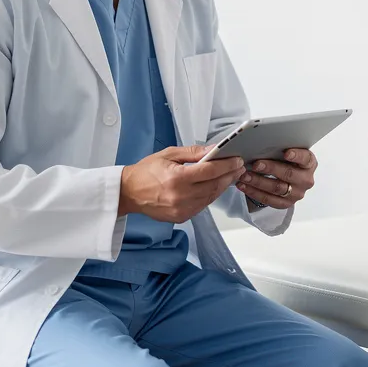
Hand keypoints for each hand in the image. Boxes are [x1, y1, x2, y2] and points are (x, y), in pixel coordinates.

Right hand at [119, 145, 246, 222]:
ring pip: (211, 197)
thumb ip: (193, 153)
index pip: (210, 171)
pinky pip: (202, 205)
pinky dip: (210, 196)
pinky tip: (215, 187)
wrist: (128, 192)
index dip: (227, 165)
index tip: (237, 160)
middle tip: (239, 167)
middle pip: (214, 185)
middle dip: (229, 175)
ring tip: (230, 175)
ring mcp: (181, 209)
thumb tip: (214, 149)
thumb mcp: (169, 154)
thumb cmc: (146, 171)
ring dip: (222, 186)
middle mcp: (181, 196)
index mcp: (177, 178)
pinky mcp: (181, 217)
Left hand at [235, 148, 316, 210]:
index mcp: (309, 163)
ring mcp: (297, 193)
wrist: (288, 179)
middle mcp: (306, 179)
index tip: (286, 153)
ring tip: (245, 176)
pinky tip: (244, 186)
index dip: (297, 155)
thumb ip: (281, 148)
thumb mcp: (288, 152)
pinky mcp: (287, 203)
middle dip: (270, 168)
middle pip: (288, 174)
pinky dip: (254, 192)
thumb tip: (263, 143)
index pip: (306, 158)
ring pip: (277, 188)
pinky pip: (269, 200)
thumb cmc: (286, 162)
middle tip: (256, 164)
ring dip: (258, 182)